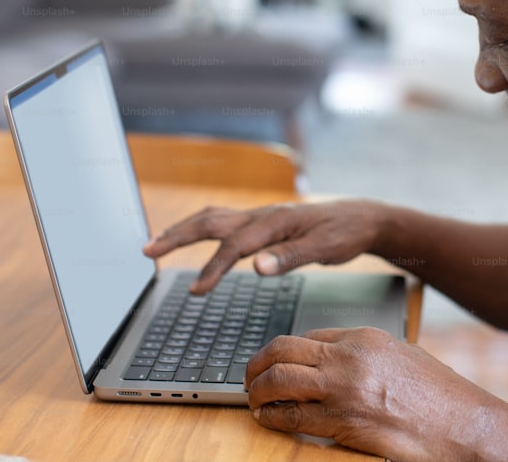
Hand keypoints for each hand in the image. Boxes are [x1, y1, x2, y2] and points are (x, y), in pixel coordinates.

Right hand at [142, 201, 385, 292]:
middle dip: (177, 236)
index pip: (234, 246)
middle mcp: (263, 216)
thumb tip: (257, 267)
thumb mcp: (325, 248)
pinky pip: (225, 224)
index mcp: (275, 222)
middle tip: (147, 250)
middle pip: (211, 222)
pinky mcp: (263, 224)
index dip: (213, 268)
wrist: (361, 218)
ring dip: (183, 230)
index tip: (196, 291)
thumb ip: (291, 257)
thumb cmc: (344, 232)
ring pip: (214, 219)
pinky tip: (193, 240)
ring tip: (156, 243)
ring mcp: (261, 218)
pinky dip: (202, 231)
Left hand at [245, 327, 493, 460]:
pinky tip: (267, 418)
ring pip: (279, 380)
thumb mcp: (399, 357)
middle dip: (257, 363)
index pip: (309, 336)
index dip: (287, 351)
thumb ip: (363, 355)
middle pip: (283, 351)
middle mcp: (348, 359)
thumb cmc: (438, 395)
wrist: (461, 425)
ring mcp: (342, 391)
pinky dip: (272, 417)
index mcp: (364, 337)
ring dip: (257, 389)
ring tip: (252, 397)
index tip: (277, 361)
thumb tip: (331, 361)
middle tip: (249, 375)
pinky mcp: (341, 424)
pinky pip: (291, 417)